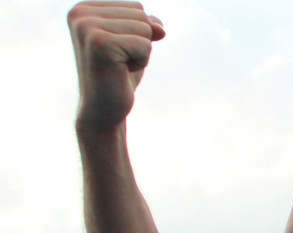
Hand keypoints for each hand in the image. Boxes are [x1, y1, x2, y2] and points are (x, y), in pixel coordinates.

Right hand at [69, 1, 166, 129]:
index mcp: (83, 8)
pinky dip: (141, 61)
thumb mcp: (135, 42)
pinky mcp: (99, 44)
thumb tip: (159, 27)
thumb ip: (147, 24)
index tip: (117, 52)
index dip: (136, 34)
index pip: (136, 7)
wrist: (103, 110)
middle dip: (140, 42)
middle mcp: (79, 13)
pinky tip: (121, 71)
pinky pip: (145, 44)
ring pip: (145, 28)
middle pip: (141, 15)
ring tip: (119, 66)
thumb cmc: (119, 75)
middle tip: (119, 61)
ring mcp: (87, 27)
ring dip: (141, 52)